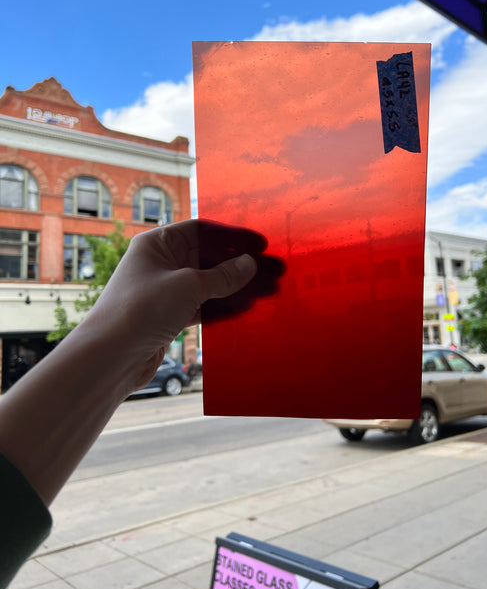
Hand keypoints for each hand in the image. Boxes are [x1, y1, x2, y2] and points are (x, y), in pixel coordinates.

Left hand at [86, 219, 283, 388]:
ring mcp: (165, 290)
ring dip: (238, 287)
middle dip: (242, 266)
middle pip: (210, 258)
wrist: (109, 357)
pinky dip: (224, 306)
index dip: (233, 237)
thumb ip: (223, 276)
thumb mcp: (188, 286)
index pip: (202, 231)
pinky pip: (203, 305)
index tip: (261, 244)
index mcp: (158, 243)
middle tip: (274, 271)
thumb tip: (250, 264)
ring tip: (270, 292)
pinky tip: (247, 308)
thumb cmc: (140, 310)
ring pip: (209, 284)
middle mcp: (161, 263)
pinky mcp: (169, 316)